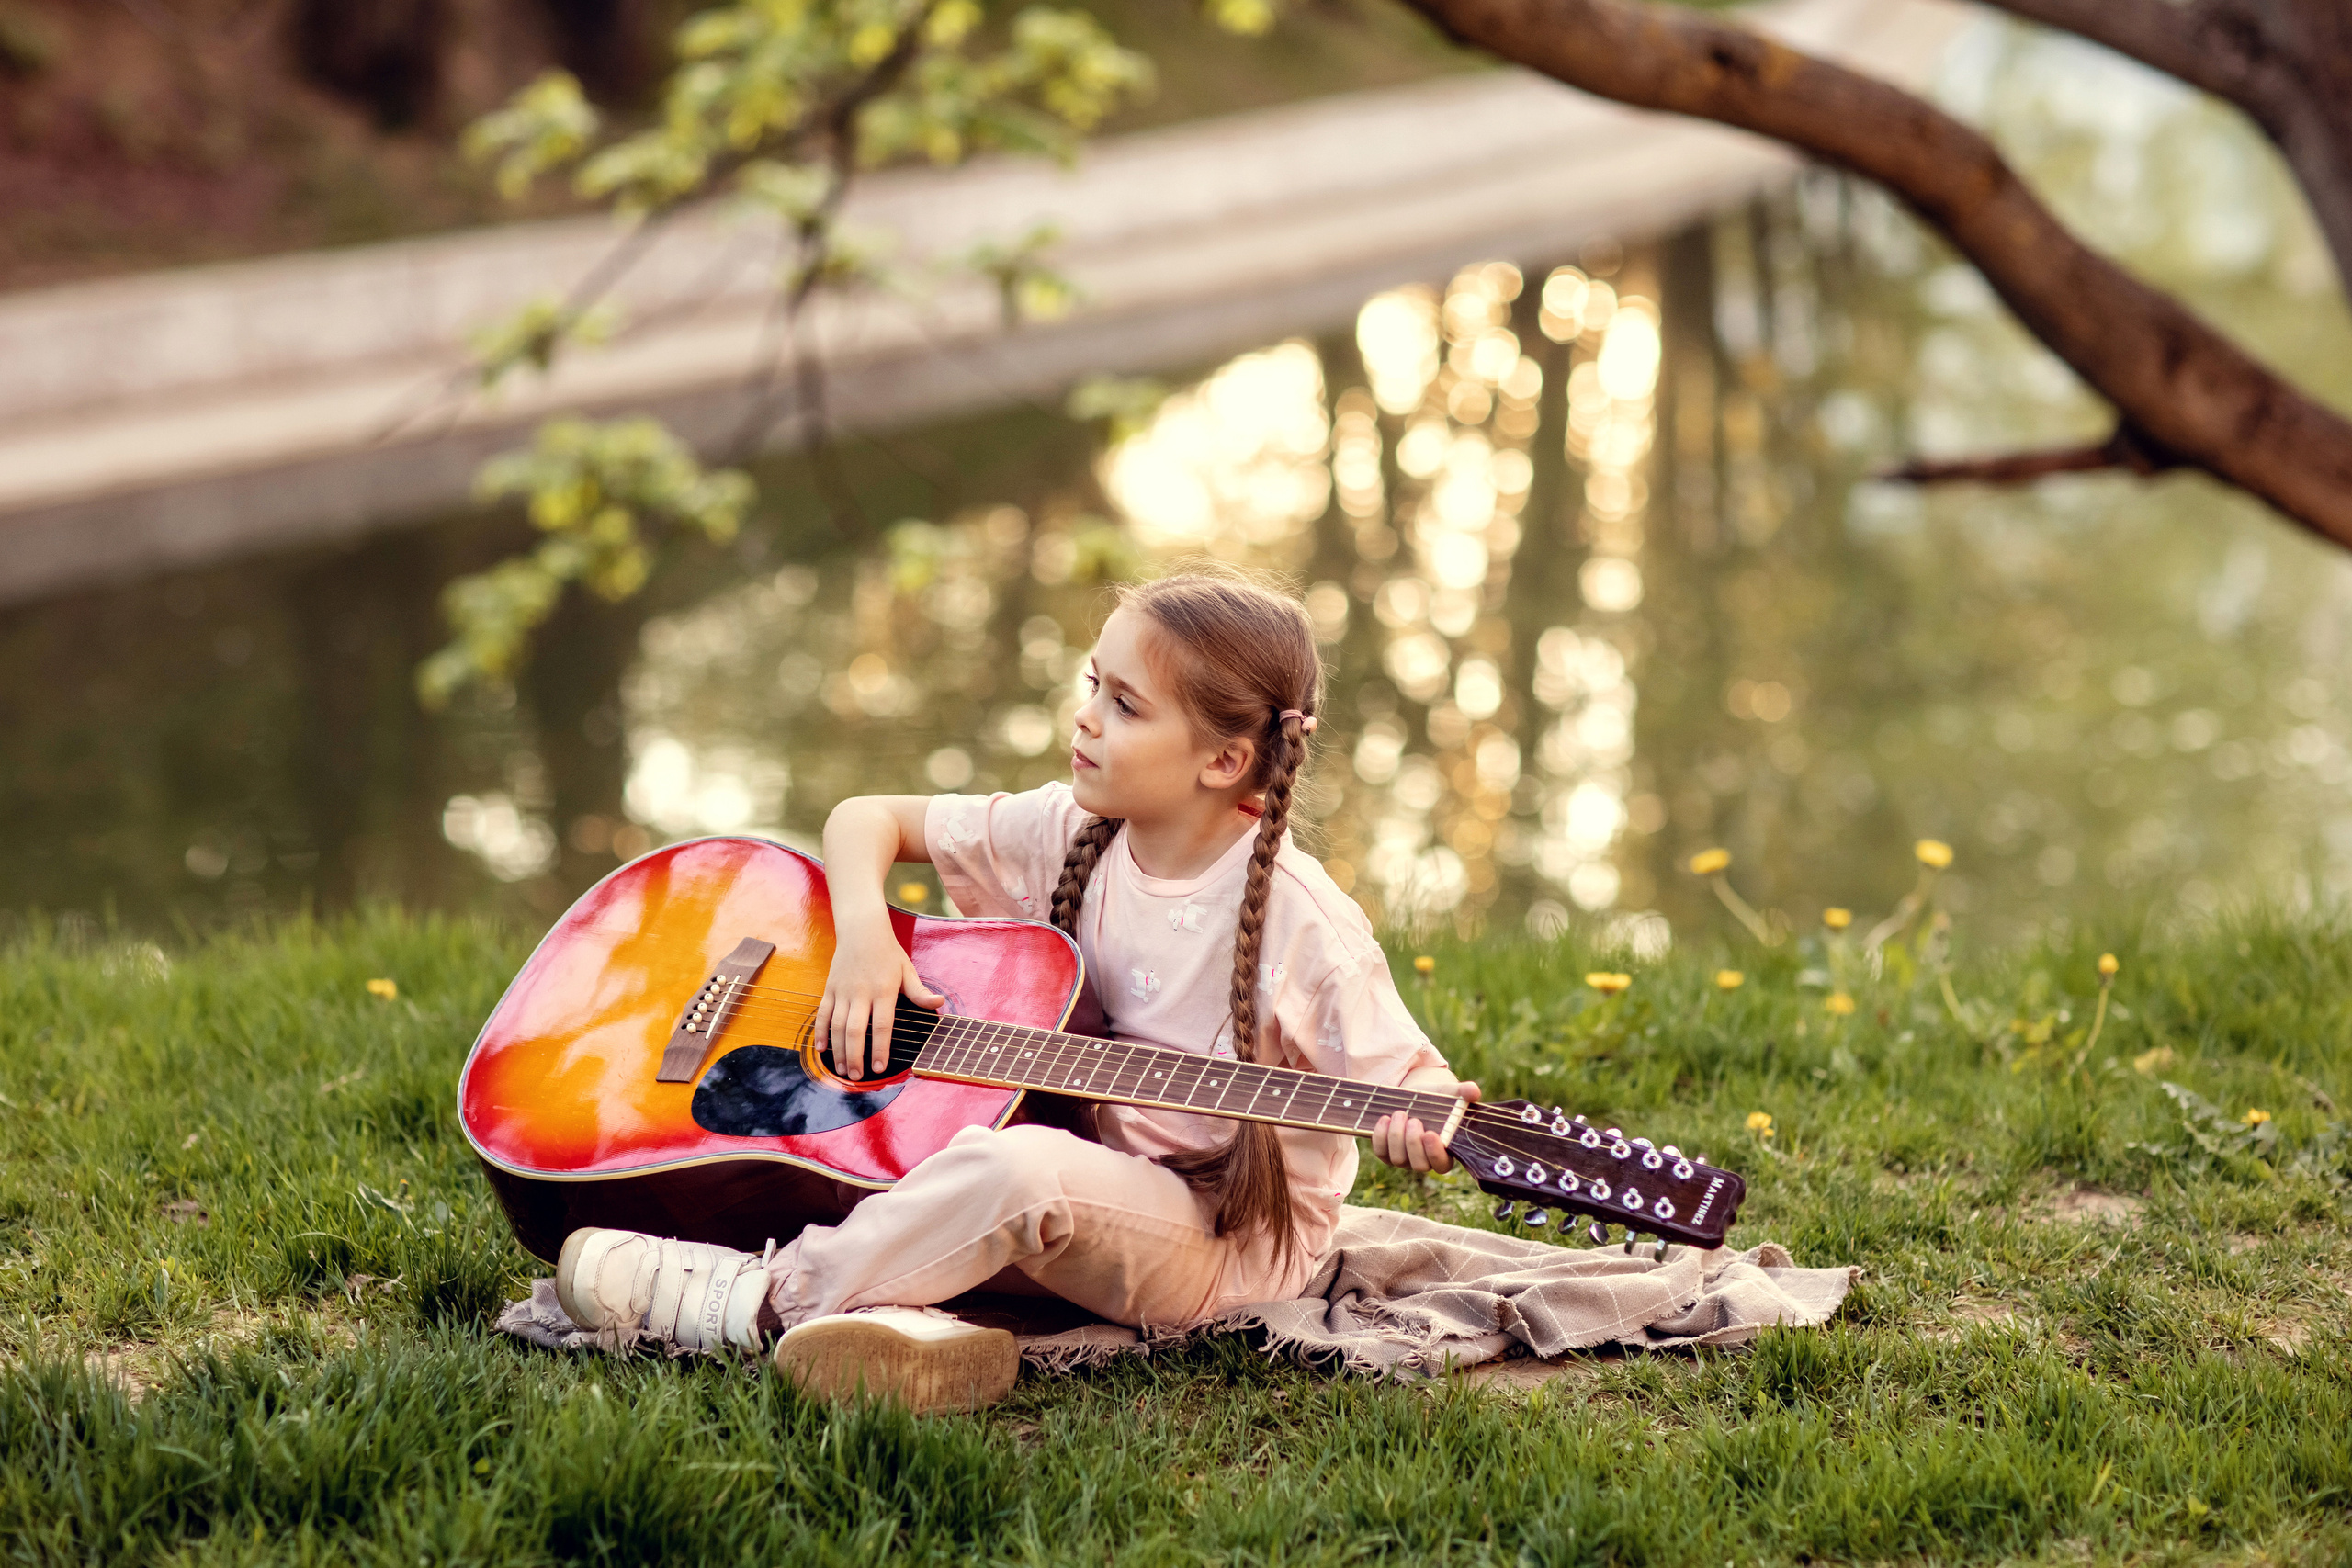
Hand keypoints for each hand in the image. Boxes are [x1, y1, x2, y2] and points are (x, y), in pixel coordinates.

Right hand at [815, 917, 943, 1080]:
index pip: (883, 1025)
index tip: (880, 1068)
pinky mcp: (830, 989)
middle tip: (858, 1077)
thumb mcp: (907, 970)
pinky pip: (822, 1014)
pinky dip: (820, 1032)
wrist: (862, 929)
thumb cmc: (888, 952)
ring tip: (843, 1070)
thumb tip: (939, 1003)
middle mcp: (861, 992)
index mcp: (884, 990)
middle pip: (856, 1030)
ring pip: (838, 1025)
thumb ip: (919, 991)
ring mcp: (843, 991)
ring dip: (839, 1050)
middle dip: (856, 1057)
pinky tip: (822, 1050)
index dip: (880, 1048)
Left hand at [1372, 1081, 1479, 1173]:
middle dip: (1413, 1142)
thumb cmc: (1435, 1098)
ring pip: (1398, 1159)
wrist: (1412, 1096)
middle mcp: (1424, 1160)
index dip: (1435, 1153)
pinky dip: (1380, 1136)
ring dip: (1397, 1136)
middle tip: (1413, 1119)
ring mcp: (1404, 1158)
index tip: (1430, 1134)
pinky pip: (1381, 1152)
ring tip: (1400, 1113)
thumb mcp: (1449, 1092)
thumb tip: (1473, 1091)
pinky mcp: (1386, 1153)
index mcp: (1445, 1152)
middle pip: (1419, 1165)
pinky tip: (1385, 1119)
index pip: (1442, 1165)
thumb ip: (1463, 1092)